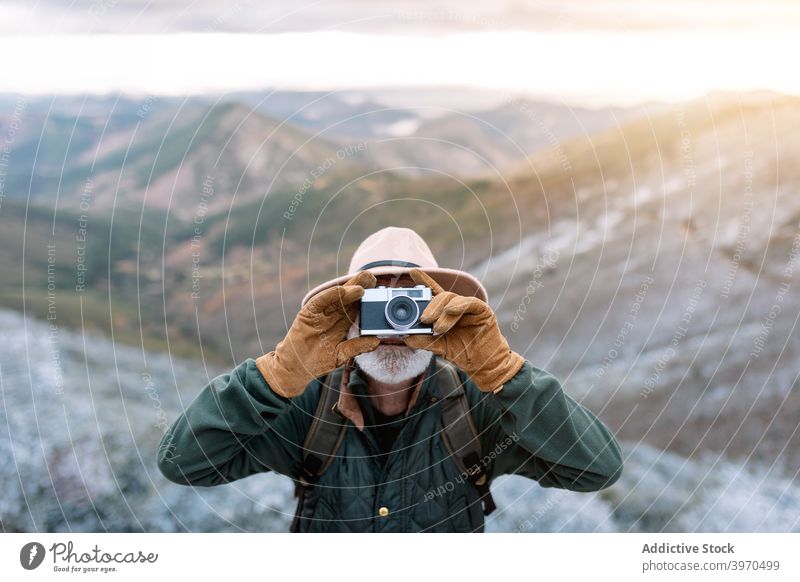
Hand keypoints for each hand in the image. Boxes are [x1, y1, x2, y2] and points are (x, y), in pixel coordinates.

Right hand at [256, 271, 379, 397]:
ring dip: (347, 289)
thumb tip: (376, 341)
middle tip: (371, 278)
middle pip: (347, 298)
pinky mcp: (307, 314)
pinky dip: (329, 296)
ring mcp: (320, 314)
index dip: (366, 298)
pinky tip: (340, 291)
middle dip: (359, 287)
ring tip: (360, 286)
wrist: (295, 368)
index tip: (378, 290)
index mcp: (342, 322)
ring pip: (335, 298)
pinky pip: (319, 302)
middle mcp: (332, 315)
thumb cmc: (318, 361)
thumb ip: (356, 347)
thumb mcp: (341, 355)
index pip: (356, 306)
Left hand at [403, 269, 523, 392]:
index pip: (433, 293)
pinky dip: (459, 305)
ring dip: (442, 312)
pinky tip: (451, 311)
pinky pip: (470, 303)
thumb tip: (407, 338)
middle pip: (441, 296)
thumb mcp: (439, 347)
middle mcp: (457, 306)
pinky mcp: (482, 311)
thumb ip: (424, 341)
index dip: (424, 281)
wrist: (483, 364)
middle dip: (430, 306)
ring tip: (437, 328)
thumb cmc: (462, 352)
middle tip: (424, 319)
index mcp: (445, 312)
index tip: (412, 272)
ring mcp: (470, 307)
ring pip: (452, 300)